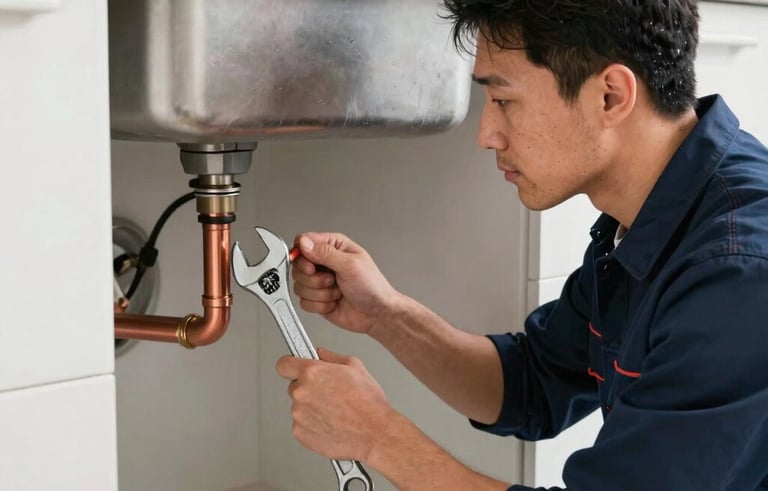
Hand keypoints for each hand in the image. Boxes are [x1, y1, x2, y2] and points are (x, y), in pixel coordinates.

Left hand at [275, 348, 395, 461]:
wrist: (375, 433)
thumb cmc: (368, 403)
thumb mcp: (355, 366)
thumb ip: (331, 356)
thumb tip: (321, 353)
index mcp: (312, 373)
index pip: (284, 364)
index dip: (290, 365)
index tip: (294, 368)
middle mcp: (301, 393)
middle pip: (294, 386)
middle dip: (307, 388)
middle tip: (328, 393)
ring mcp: (299, 415)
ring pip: (299, 407)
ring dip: (311, 407)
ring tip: (334, 411)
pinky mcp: (300, 433)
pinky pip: (301, 425)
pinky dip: (312, 424)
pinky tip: (331, 422)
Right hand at [291, 232, 400, 334]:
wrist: (377, 314)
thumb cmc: (372, 286)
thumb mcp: (350, 265)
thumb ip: (325, 253)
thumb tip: (304, 243)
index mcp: (334, 246)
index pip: (304, 242)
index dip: (302, 254)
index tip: (311, 266)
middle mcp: (324, 262)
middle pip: (298, 266)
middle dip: (314, 278)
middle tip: (331, 280)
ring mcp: (319, 281)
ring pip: (299, 286)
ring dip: (320, 293)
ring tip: (337, 291)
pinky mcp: (317, 298)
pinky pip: (304, 302)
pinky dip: (320, 305)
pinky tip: (334, 302)